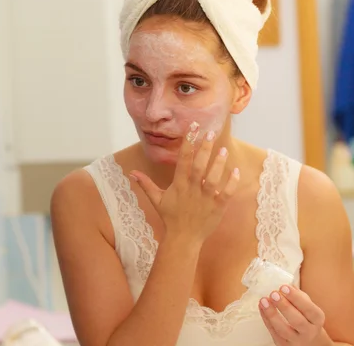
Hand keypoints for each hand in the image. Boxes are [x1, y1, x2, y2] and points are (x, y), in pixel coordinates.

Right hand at [130, 122, 239, 243]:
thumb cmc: (170, 217)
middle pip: (199, 166)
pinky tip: (236, 170)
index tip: (192, 130)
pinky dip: (231, 182)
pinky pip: (226, 193)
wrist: (183, 238)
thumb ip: (145, 184)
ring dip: (218, 163)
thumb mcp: (156, 200)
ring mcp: (206, 198)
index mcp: (179, 185)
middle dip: (204, 149)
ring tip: (224, 149)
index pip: (183, 160)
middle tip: (209, 132)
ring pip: (213, 178)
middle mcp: (192, 189)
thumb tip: (131, 173)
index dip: (187, 144)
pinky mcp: (217, 207)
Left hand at [260, 285, 329, 345]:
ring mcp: (296, 340)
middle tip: (273, 293)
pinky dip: (266, 319)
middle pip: (297, 321)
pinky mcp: (284, 345)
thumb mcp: (307, 305)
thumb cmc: (305, 317)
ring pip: (283, 329)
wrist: (309, 340)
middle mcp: (309, 331)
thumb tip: (285, 281)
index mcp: (317, 319)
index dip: (296, 298)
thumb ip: (297, 295)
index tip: (284, 287)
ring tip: (263, 300)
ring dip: (271, 314)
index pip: (309, 309)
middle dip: (284, 306)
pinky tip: (261, 307)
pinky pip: (273, 332)